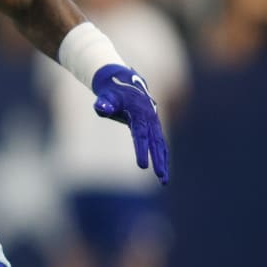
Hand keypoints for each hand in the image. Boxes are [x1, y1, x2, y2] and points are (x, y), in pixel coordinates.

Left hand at [91, 64, 169, 184]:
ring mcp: (155, 123)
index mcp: (139, 113)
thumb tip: (102, 108)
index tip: (142, 167)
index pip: (140, 135)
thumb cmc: (111, 95)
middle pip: (155, 142)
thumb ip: (103, 103)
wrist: (124, 84)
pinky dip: (163, 158)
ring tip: (164, 182)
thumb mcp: (105, 97)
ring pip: (161, 145)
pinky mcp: (155, 128)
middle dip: (158, 160)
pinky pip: (161, 145)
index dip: (141, 150)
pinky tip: (163, 174)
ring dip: (163, 163)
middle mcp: (150, 118)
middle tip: (159, 177)